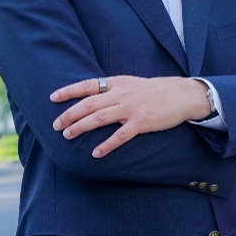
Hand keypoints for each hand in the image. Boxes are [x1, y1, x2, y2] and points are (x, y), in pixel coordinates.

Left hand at [50, 76, 209, 157]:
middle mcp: (122, 94)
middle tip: (55, 125)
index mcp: (118, 83)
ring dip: (81, 127)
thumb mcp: (132, 84)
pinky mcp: (142, 123)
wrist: (181, 95)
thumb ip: (114, 89)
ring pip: (99, 118)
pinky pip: (120, 135)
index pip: (88, 85)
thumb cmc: (156, 90)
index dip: (69, 91)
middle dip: (69, 114)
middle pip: (89, 104)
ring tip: (67, 136)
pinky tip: (96, 153)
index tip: (53, 98)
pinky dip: (107, 145)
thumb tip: (93, 96)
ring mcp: (131, 109)